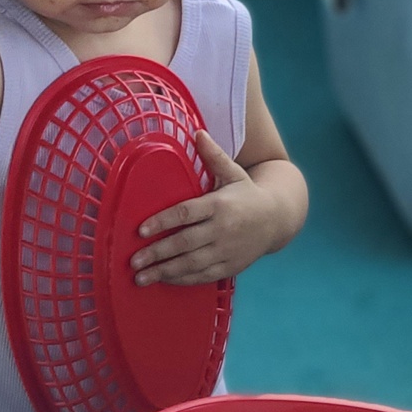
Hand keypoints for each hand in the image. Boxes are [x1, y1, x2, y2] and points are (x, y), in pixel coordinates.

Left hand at [130, 132, 282, 285]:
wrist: (277, 219)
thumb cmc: (248, 194)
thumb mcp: (233, 174)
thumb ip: (213, 156)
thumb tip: (197, 132)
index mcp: (220, 205)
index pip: (186, 214)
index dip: (162, 222)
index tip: (141, 231)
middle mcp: (223, 229)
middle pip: (184, 242)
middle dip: (157, 253)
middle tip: (133, 260)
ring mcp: (227, 250)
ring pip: (191, 263)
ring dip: (164, 271)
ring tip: (141, 277)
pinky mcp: (231, 266)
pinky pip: (203, 275)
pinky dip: (182, 279)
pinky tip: (165, 279)